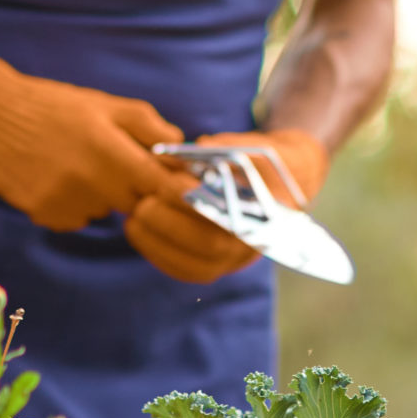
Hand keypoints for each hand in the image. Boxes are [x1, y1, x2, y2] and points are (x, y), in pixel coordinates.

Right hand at [0, 49, 185, 230]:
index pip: (161, 187)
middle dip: (136, 188)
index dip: (175, 190)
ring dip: (104, 196)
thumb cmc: (54, 106)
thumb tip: (182, 148)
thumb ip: (148, 127)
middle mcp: (88, 182)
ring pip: (106, 212)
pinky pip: (78, 218)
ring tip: (78, 162)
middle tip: (119, 162)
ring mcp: (64, 203)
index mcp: (108, 150)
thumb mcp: (105, 105)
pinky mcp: (44, 216)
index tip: (182, 186)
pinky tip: (57, 176)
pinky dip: (77, 203)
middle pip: (137, 204)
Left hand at [125, 128, 330, 284]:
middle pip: (208, 246)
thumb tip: (203, 146)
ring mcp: (234, 260)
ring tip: (132, 219)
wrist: (284, 182)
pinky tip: (137, 232)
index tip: (169, 186)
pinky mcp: (216, 265)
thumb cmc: (267, 161)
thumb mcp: (258, 147)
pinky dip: (158, 254)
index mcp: (268, 216)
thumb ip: (231, 147)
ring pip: (193, 266)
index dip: (196, 206)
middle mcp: (252, 245)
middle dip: (169, 226)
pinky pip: (185, 270)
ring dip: (157, 244)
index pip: (231, 219)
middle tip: (142, 204)